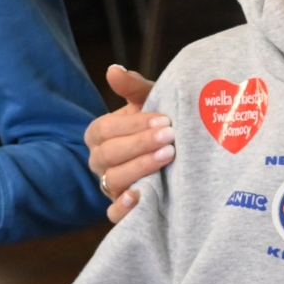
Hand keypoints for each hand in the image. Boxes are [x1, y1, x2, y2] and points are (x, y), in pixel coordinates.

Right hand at [87, 65, 171, 223]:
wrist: (183, 150)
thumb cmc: (161, 123)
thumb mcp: (152, 102)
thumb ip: (133, 88)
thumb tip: (113, 69)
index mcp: (101, 135)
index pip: (105, 129)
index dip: (132, 125)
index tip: (163, 118)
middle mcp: (100, 161)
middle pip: (108, 155)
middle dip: (140, 144)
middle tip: (170, 136)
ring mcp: (110, 186)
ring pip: (112, 181)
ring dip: (139, 168)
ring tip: (168, 156)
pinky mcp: (122, 209)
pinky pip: (113, 214)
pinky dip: (123, 208)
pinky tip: (140, 196)